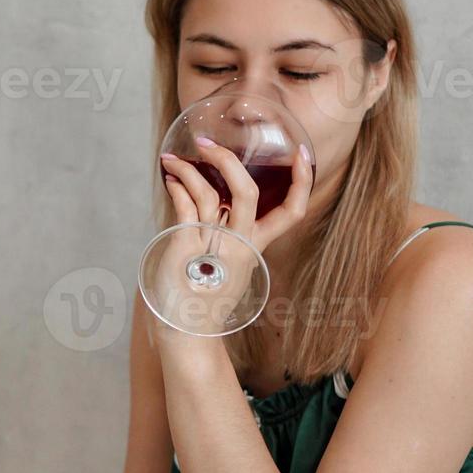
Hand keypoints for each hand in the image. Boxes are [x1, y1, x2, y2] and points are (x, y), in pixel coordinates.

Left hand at [150, 140, 311, 337]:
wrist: (187, 330)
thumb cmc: (206, 294)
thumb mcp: (229, 263)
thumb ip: (230, 233)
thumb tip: (218, 197)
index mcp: (255, 247)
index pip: (292, 213)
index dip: (302, 182)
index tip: (303, 153)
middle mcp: (239, 245)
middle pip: (248, 193)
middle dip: (227, 160)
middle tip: (206, 142)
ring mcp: (213, 246)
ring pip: (208, 194)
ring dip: (188, 170)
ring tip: (172, 160)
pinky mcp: (186, 248)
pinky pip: (183, 207)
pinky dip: (176, 188)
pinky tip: (170, 180)